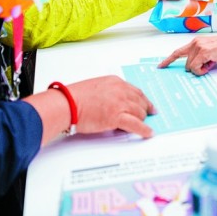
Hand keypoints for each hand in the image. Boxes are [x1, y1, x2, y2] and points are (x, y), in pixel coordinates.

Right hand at [33, 75, 155, 142]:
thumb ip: (109, 93)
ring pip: (140, 112)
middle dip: (145, 110)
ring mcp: (120, 103)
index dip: (143, 99)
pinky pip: (136, 125)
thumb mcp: (96, 87)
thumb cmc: (74, 97)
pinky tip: (148, 133)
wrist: (67, 104)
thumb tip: (115, 104)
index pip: (135, 91)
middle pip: (140, 101)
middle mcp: (120, 90)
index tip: (148, 104)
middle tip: (149, 115)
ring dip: (142, 120)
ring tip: (143, 126)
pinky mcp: (117, 116)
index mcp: (115, 82)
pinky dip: (144, 130)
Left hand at [158, 35, 216, 75]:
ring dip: (201, 69)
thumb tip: (194, 67)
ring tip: (211, 62)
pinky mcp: (203, 52)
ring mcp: (198, 47)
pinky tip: (210, 65)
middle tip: (208, 64)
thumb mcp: (209, 51)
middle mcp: (195, 43)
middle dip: (196, 68)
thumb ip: (199, 57)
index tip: (161, 65)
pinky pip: (196, 68)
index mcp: (195, 42)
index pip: (178, 52)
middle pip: (186, 64)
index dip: (169, 60)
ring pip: (190, 66)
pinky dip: (202, 70)